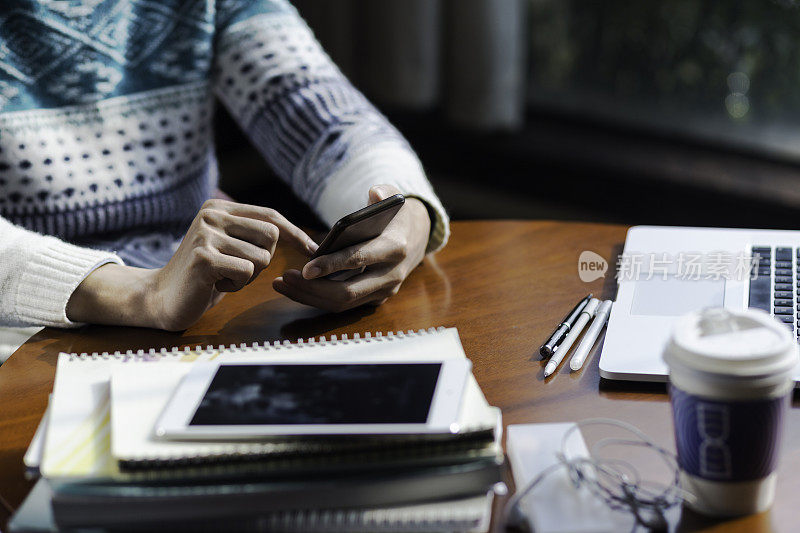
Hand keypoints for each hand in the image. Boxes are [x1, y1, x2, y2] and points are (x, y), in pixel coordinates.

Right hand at [66, 199, 316, 329]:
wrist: (160, 298)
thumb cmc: (204, 277)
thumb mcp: (228, 246)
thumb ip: (252, 234)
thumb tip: (302, 237)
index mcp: (219, 208)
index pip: (270, 215)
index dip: (295, 233)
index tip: (313, 250)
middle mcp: (212, 215)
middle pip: (272, 236)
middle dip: (264, 259)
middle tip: (238, 270)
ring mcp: (206, 234)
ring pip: (261, 257)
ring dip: (248, 276)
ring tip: (223, 277)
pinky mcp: (204, 258)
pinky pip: (247, 272)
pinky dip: (237, 285)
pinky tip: (215, 285)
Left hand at [272, 185, 430, 311]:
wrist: (417, 236)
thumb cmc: (396, 215)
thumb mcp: (393, 197)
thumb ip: (384, 192)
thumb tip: (374, 194)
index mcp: (394, 248)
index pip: (360, 260)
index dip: (331, 265)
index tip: (305, 268)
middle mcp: (391, 274)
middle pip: (347, 292)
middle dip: (313, 289)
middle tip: (284, 278)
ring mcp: (384, 290)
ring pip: (343, 303)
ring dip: (310, 297)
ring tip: (282, 284)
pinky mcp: (375, 299)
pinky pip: (344, 305)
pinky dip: (318, 299)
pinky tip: (296, 288)